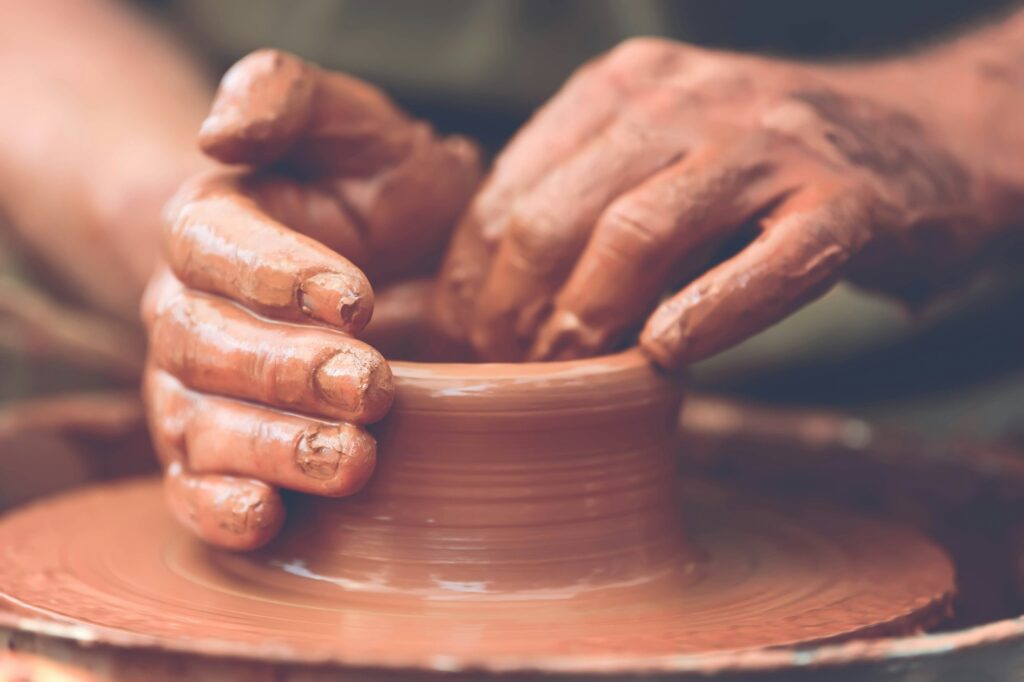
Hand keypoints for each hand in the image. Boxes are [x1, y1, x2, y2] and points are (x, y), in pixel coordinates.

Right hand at [143, 50, 479, 549]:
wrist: (387, 257)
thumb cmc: (374, 188)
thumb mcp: (350, 124)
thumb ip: (286, 98)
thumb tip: (219, 131)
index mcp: (212, 224)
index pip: (215, 247)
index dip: (277, 276)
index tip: (358, 301)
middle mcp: (186, 307)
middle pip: (205, 345)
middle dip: (286, 371)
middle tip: (370, 386)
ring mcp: (192, 385)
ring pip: (202, 423)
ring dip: (272, 447)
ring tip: (353, 460)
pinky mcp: (211, 449)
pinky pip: (193, 487)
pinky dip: (222, 507)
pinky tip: (269, 516)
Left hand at [430, 38, 1023, 365]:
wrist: (916, 136)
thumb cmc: (761, 170)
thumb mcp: (656, 157)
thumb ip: (581, 200)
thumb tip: (483, 294)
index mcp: (622, 88)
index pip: (510, 188)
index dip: (470, 277)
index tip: (460, 340)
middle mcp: (684, 99)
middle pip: (556, 213)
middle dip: (511, 310)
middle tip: (503, 371)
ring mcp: (768, 144)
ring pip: (640, 233)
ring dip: (588, 320)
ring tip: (566, 376)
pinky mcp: (845, 199)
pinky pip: (766, 265)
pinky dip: (708, 316)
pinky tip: (667, 357)